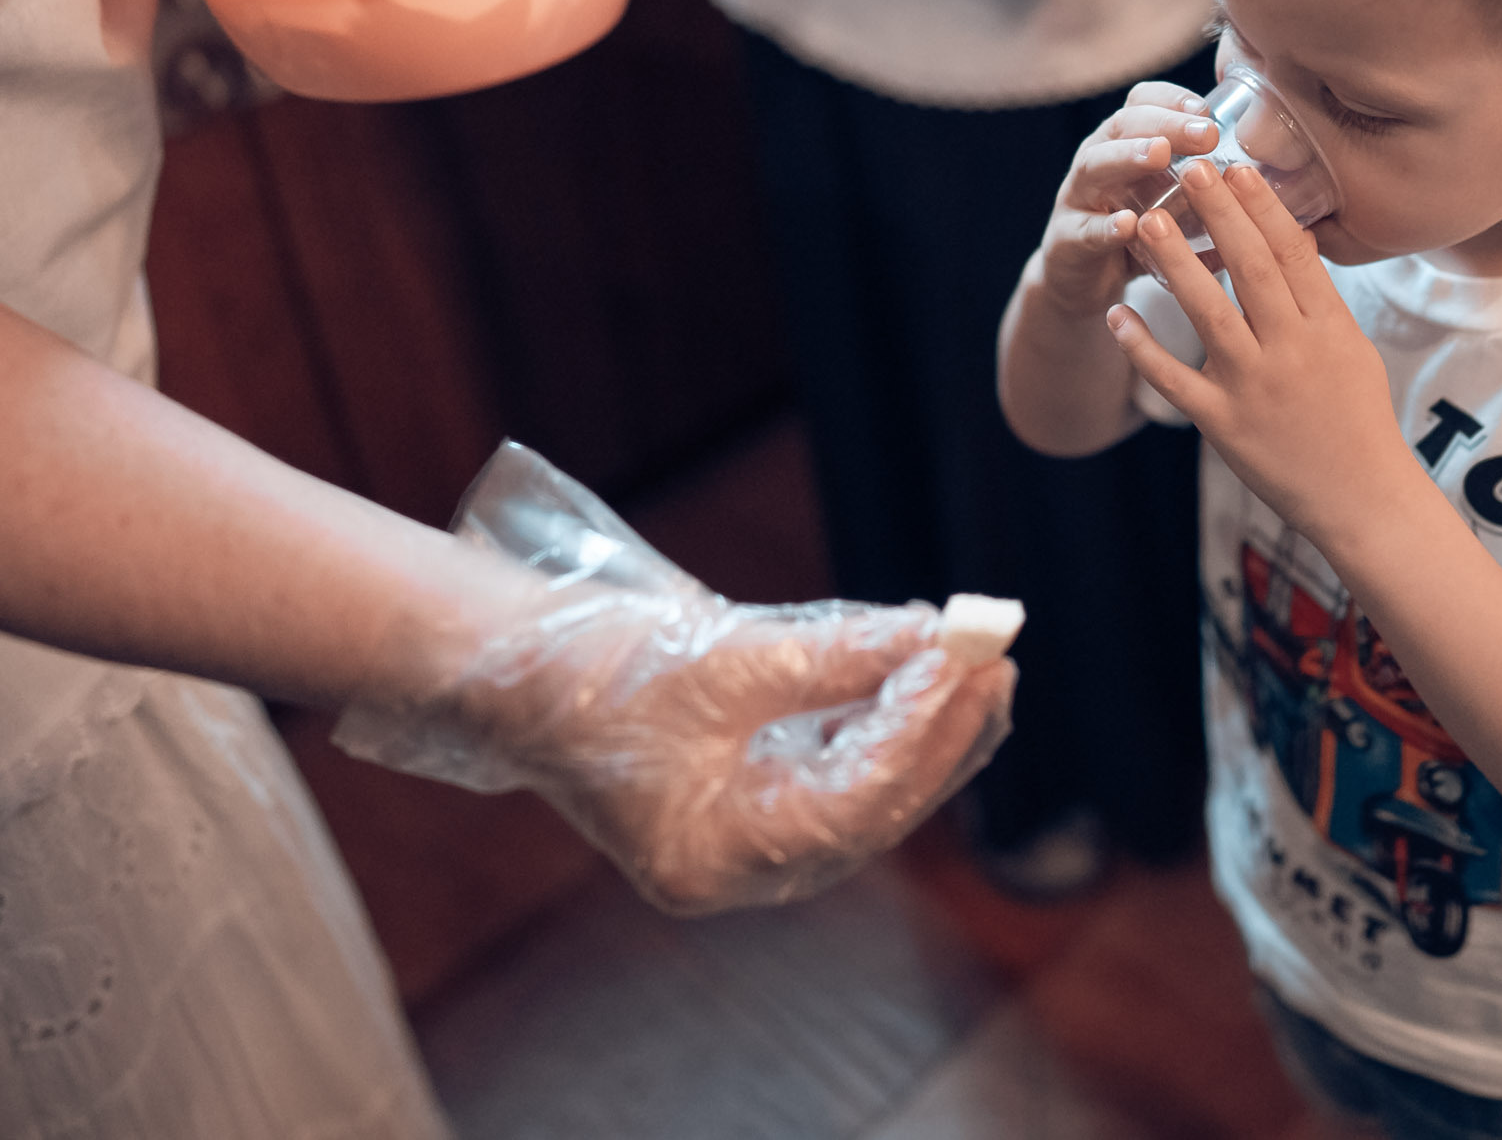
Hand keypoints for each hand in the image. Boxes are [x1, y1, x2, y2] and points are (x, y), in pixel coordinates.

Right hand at [331, 444, 1013, 914]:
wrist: (507, 669)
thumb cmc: (592, 669)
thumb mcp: (718, 655)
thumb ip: (832, 655)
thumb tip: (931, 635)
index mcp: (717, 855)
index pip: (853, 805)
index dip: (919, 732)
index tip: (966, 662)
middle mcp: (737, 866)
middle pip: (871, 810)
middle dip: (938, 735)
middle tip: (994, 661)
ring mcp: (740, 839)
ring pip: (861, 793)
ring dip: (919, 729)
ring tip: (973, 665)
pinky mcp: (741, 800)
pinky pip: (833, 772)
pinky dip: (876, 726)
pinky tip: (915, 679)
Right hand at [1031, 80, 1222, 317]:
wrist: (1085, 282)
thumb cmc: (1140, 235)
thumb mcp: (1176, 206)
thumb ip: (1211, 196)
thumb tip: (1277, 196)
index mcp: (1125, 144)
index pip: (1141, 103)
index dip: (1171, 99)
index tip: (1207, 107)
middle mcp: (1097, 161)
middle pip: (1122, 126)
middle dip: (1163, 123)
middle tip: (1204, 132)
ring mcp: (1077, 199)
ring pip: (1095, 166)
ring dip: (1127, 156)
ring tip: (1159, 154)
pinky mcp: (1066, 241)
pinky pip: (1082, 230)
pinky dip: (1105, 227)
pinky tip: (1127, 224)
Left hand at [1104, 160, 1402, 546]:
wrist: (1364, 500)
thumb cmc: (1358, 418)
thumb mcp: (1352, 348)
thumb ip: (1318, 296)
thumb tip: (1293, 235)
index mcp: (1329, 327)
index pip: (1292, 253)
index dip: (1262, 205)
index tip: (1236, 165)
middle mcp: (1292, 351)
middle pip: (1251, 268)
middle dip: (1218, 214)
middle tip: (1188, 168)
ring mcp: (1255, 388)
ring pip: (1208, 314)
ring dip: (1174, 265)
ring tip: (1146, 222)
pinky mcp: (1223, 424)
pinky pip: (1175, 379)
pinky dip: (1143, 347)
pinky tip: (1117, 313)